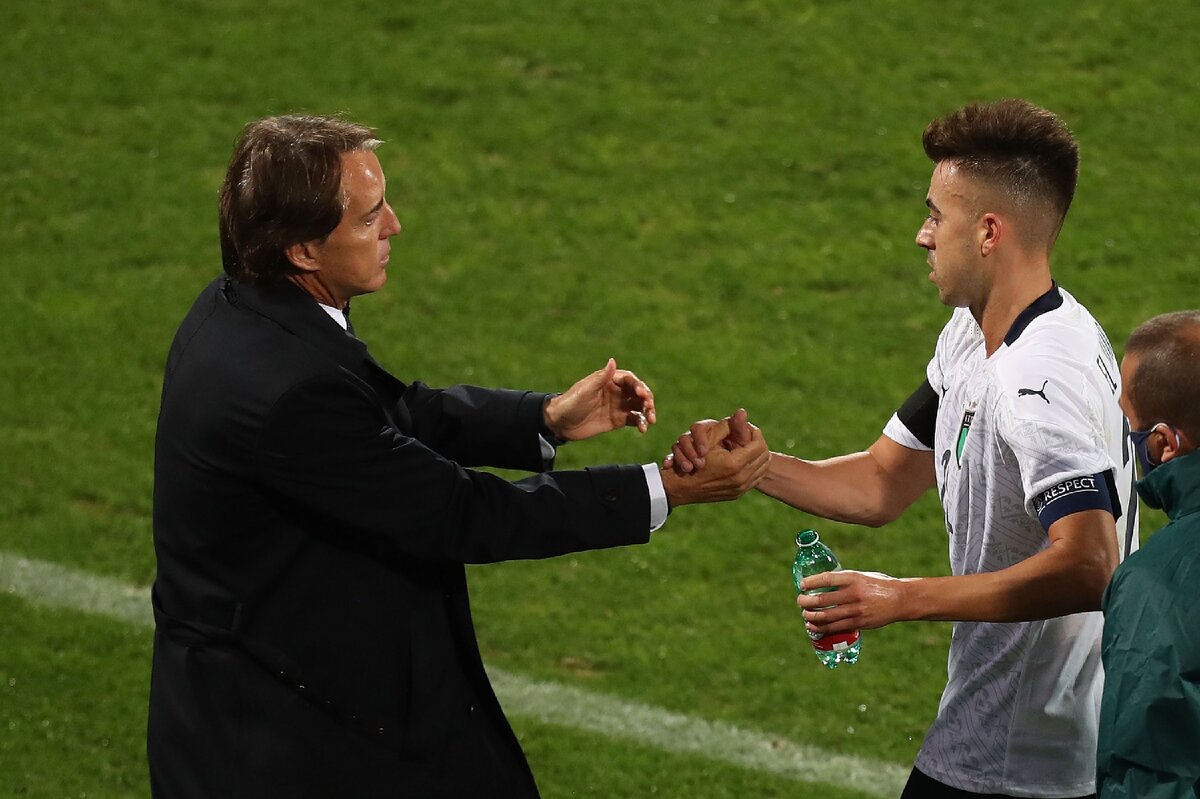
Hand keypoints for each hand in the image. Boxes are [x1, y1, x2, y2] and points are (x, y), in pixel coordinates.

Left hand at [544, 358, 655, 441]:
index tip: (641, 394)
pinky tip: (642, 428)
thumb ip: (602, 377)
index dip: (639, 386)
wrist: (560, 423)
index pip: (630, 380)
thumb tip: (612, 361)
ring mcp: (618, 406)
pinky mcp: (617, 420)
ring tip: (650, 420)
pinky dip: (641, 423)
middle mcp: (617, 392)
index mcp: (609, 380)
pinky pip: (634, 419)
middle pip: (638, 393)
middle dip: (647, 399)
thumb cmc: (570, 402)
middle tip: (649, 408)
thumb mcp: (586, 389)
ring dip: (647, 412)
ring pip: (639, 406)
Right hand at [660, 412, 769, 505]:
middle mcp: (741, 478)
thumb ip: (727, 425)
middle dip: (759, 444)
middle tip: (751, 436)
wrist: (683, 487)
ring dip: (759, 456)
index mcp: (734, 464)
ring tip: (750, 446)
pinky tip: (748, 459)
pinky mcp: (739, 493)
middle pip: (764, 457)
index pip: (759, 445)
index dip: (756, 433)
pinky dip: (755, 468)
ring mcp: (740, 488)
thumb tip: (742, 411)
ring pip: (763, 469)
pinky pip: (756, 479)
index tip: (749, 428)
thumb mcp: (709, 439)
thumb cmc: (693, 459)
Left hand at [796, 570, 910, 633]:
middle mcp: (853, 594)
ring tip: (805, 614)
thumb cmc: (878, 585)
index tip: (802, 585)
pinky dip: (821, 627)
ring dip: (811, 617)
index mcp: (853, 578)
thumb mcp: (861, 576)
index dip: (811, 582)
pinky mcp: (859, 622)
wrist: (900, 599)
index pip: (826, 579)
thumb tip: (821, 584)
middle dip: (806, 602)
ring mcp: (856, 610)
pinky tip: (813, 626)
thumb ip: (843, 580)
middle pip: (822, 600)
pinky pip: (835, 627)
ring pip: (826, 616)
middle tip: (800, 601)